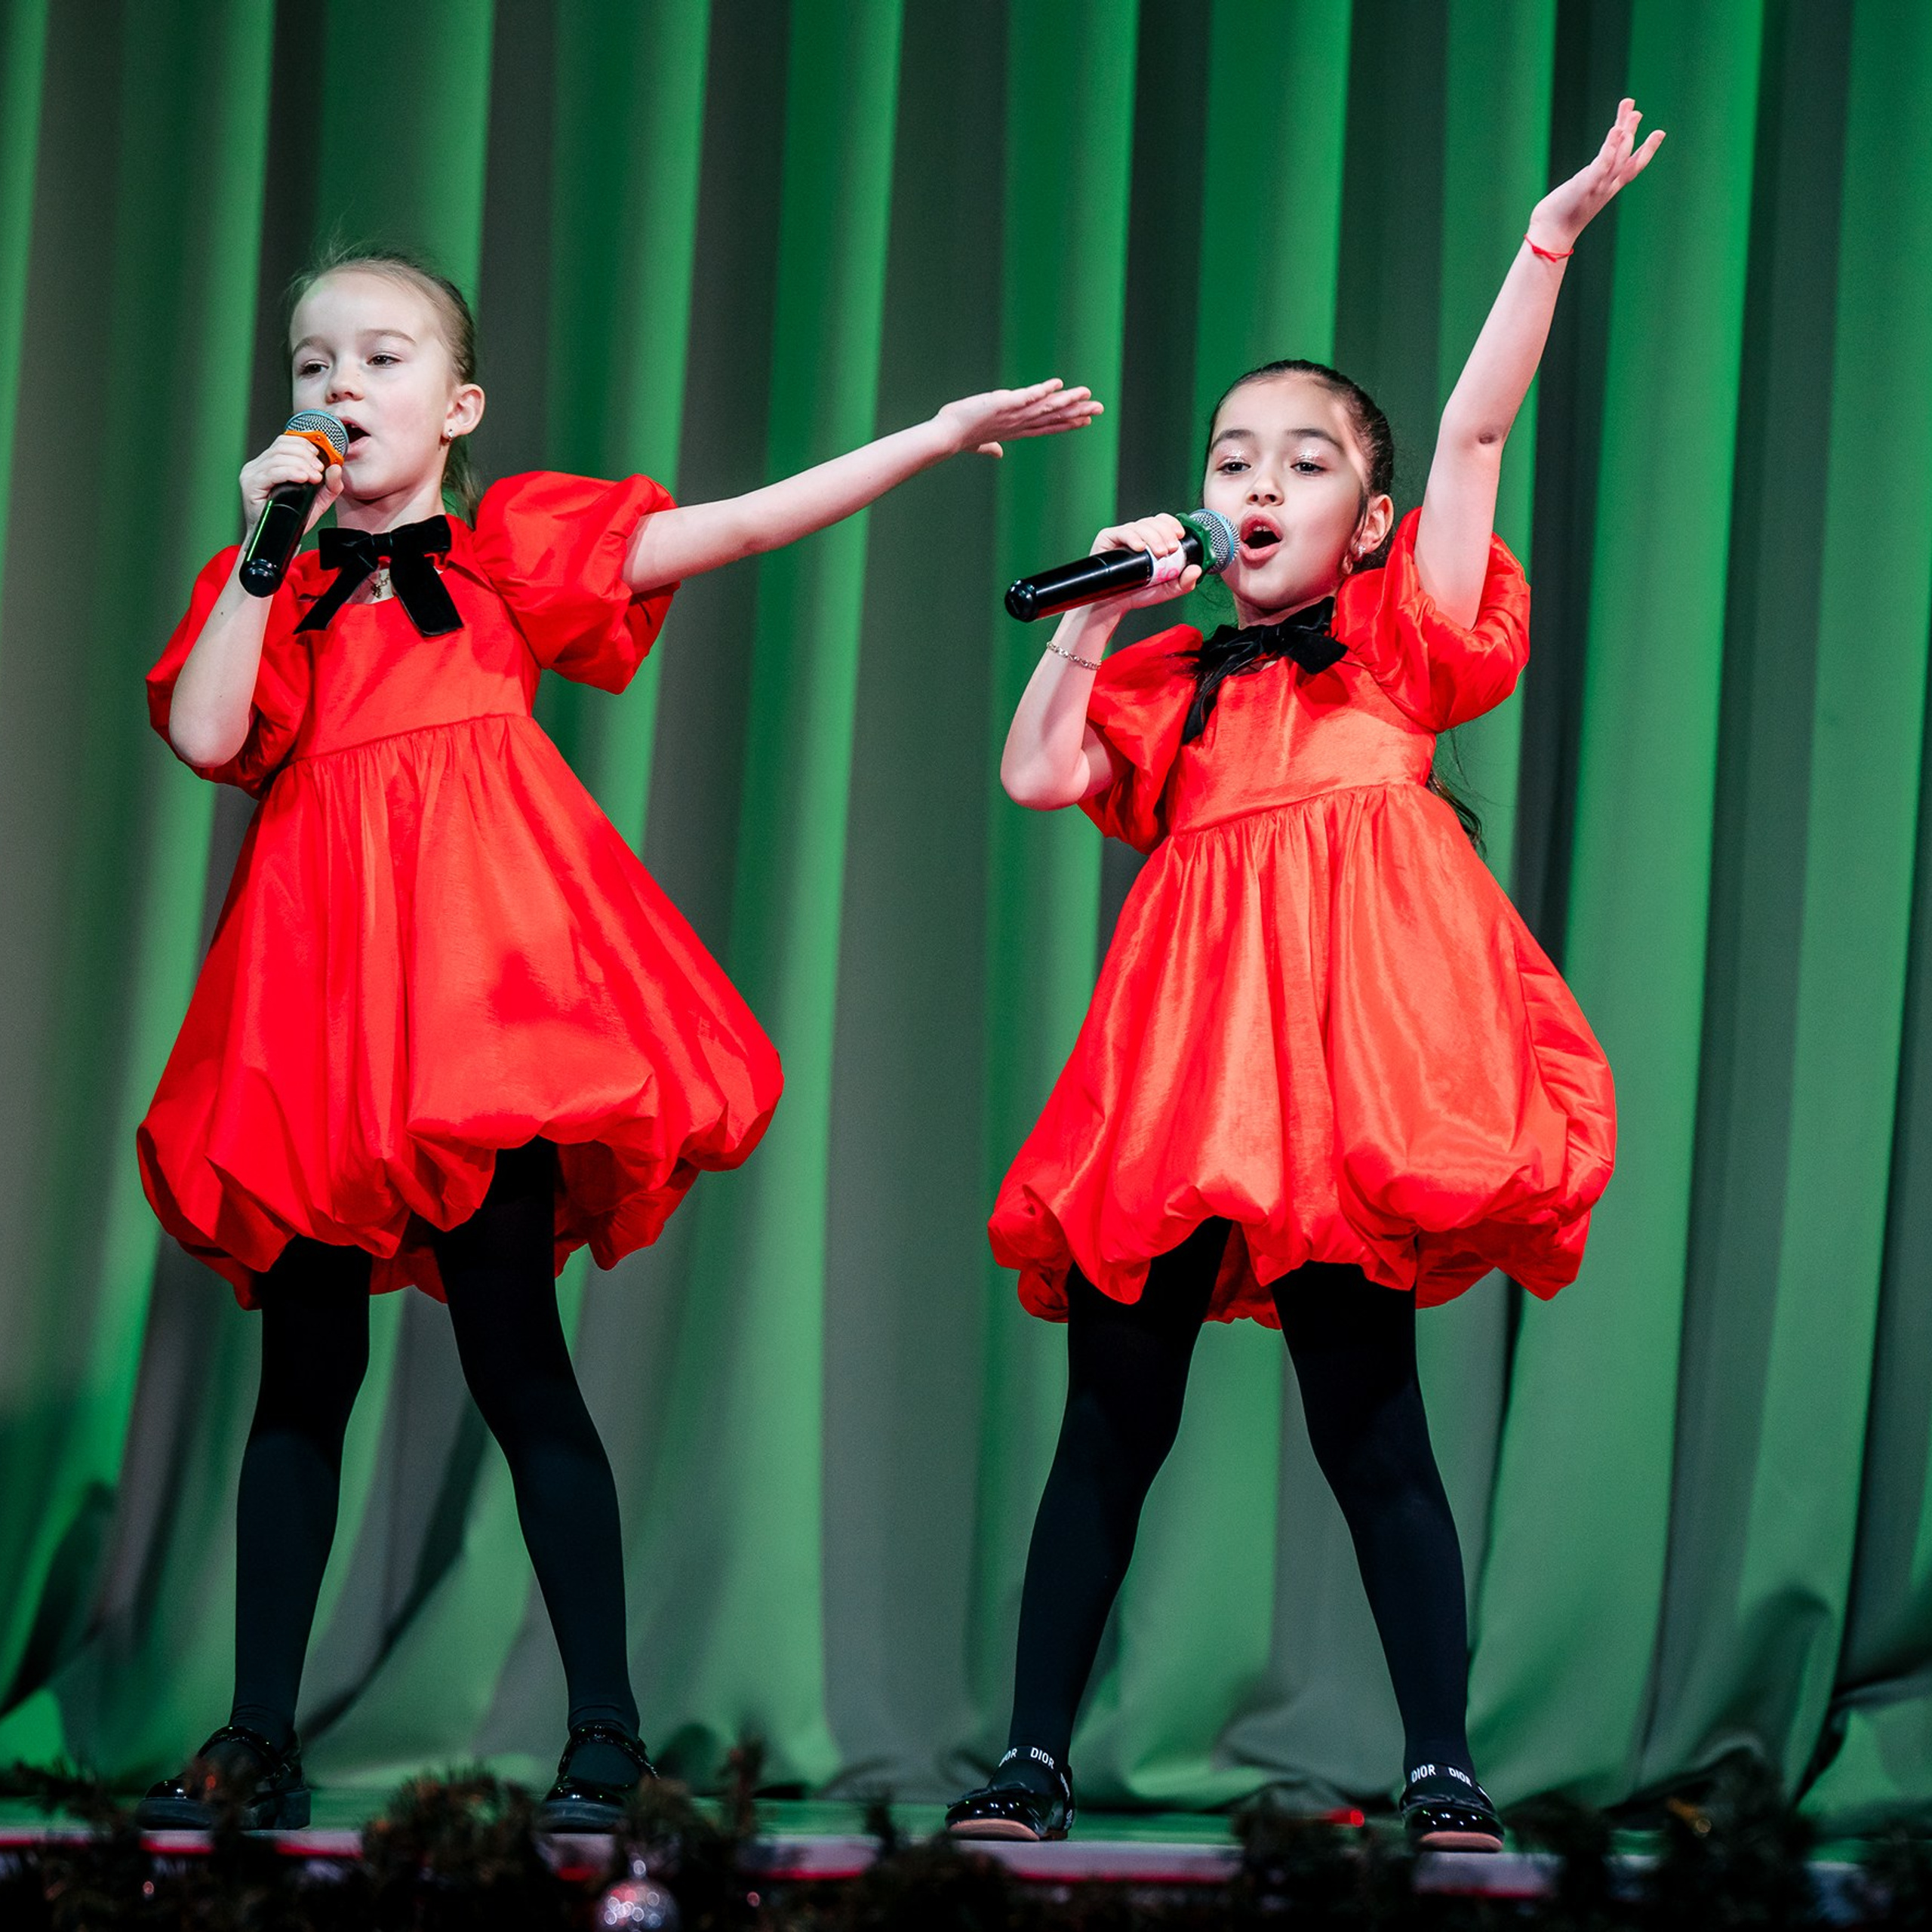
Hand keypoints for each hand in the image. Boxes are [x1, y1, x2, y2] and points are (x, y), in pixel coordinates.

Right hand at [239, 431, 342, 536]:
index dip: (304, 444)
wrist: (280, 540)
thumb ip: (330, 485)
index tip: (319, 457)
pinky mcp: (251, 485)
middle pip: (282, 446)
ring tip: (314, 477)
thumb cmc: (293, 519)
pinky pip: (271, 472)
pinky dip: (290, 472)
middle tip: (319, 470)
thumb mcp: (318, 501)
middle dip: (305, 455)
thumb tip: (336, 467)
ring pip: (278, 457)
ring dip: (301, 464)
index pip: (285, 442)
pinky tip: (303, 478)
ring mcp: (252, 474)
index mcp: (270, 464)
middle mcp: (258, 466)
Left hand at [934, 377, 1103, 458]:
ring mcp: (1012, 416)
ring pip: (1045, 408)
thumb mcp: (979, 442)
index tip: (1085, 420)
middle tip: (1099, 408)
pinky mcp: (1003, 405)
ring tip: (1086, 394)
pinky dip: (1042, 391)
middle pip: (1053, 418)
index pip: (1046, 427)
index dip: (1066, 423)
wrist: (945, 437)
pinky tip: (1057, 384)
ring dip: (1066, 401)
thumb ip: (990, 446)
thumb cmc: (960, 436)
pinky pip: (1027, 397)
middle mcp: (1018, 425)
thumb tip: (997, 453)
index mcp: (1015, 431)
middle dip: (1076, 413)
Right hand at [1081, 513, 1201, 615]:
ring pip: (1140, 525)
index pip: (1163, 522)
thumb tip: (1196, 570)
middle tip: (1170, 550)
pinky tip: (1139, 547)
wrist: (1115, 605)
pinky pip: (1121, 532)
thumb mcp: (1167, 590)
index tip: (1180, 535)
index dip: (1172, 524)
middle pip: (1154, 521)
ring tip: (1158, 553)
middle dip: (1165, 533)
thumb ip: (1184, 583)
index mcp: (1151, 540)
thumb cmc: (1138, 593)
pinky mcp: (1107, 539)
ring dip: (1153, 537)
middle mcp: (1137, 534)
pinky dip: (1132, 537)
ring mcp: (1122, 536)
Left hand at [1529, 98, 1664, 251]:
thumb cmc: (1561, 215)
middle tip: (1636, 112)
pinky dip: (1610, 149)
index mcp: (1608, 188)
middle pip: (1626, 156)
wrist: (1550, 235)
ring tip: (1631, 113)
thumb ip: (1589, 181)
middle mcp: (1607, 187)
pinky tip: (1615, 131)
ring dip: (1626, 134)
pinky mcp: (1586, 187)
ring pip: (1619, 158)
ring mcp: (1598, 187)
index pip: (1632, 167)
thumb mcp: (1581, 193)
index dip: (1647, 150)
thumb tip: (1591, 173)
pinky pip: (1602, 166)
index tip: (1660, 132)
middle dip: (1632, 133)